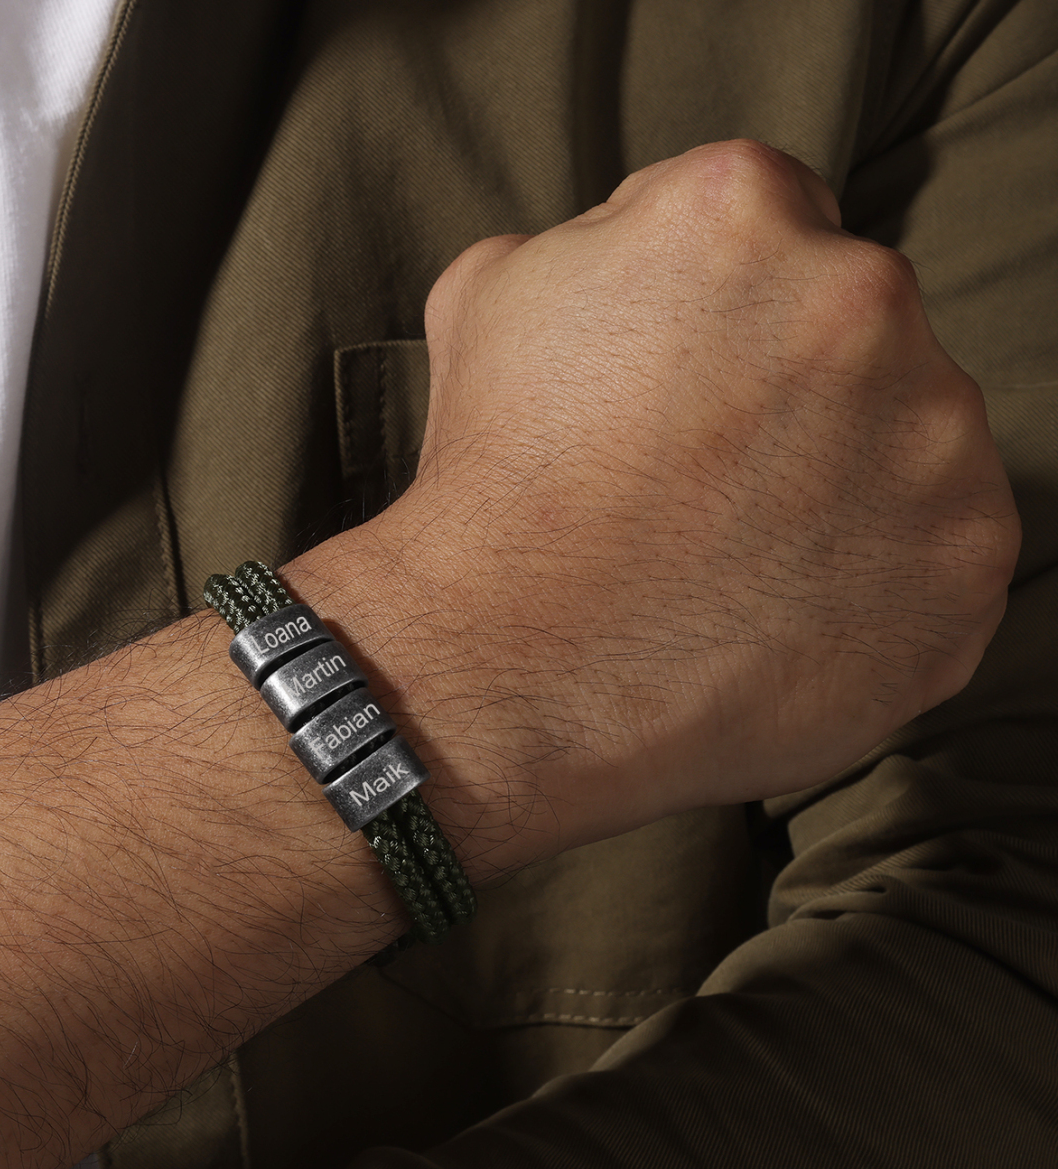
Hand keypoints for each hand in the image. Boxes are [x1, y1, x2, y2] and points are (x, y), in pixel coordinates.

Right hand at [350, 140, 1017, 860]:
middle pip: (856, 321)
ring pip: (914, 434)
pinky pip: (944, 551)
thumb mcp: (485, 300)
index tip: (688, 377)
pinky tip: (785, 608)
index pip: (777, 220)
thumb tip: (636, 237)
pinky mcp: (969, 562)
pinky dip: (883, 576)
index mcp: (737, 213)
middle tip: (703, 477)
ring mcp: (933, 437)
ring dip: (848, 476)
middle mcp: (860, 300)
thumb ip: (594, 237)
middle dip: (792, 384)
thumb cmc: (489, 493)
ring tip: (737, 555)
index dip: (724, 306)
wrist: (508, 670)